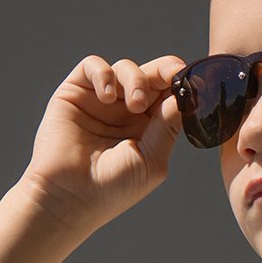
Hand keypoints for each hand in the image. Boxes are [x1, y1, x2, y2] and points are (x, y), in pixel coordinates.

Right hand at [20, 53, 188, 231]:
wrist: (69, 196)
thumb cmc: (112, 189)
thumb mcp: (151, 161)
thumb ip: (167, 127)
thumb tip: (184, 97)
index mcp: (148, 129)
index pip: (168, 97)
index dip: (181, 85)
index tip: (192, 81)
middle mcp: (126, 112)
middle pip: (151, 76)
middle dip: (165, 72)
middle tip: (172, 75)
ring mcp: (102, 101)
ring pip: (126, 69)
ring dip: (135, 79)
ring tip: (134, 104)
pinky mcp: (76, 92)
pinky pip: (93, 66)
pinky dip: (104, 74)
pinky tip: (107, 97)